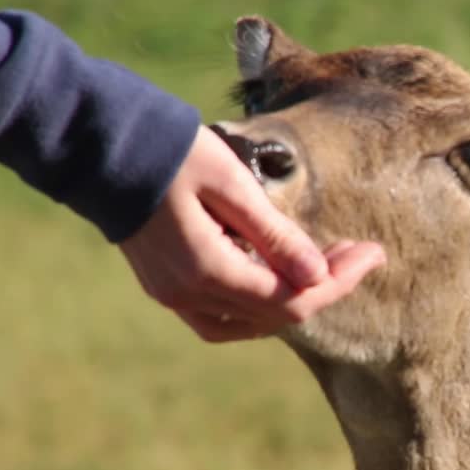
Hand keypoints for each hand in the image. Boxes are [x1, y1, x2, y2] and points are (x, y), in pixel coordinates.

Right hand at [120, 125, 384, 341]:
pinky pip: (220, 316)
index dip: (339, 280)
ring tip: (326, 262)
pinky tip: (279, 274)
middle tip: (358, 251)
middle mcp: (187, 294)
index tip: (372, 253)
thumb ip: (274, 234)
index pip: (292, 298)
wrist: (97, 146)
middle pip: (275, 314)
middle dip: (324, 285)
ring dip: (292, 298)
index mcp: (206, 269)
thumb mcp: (230, 184)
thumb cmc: (168, 152)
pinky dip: (257, 302)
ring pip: (249, 323)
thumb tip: (318, 278)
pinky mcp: (165, 287)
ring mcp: (171, 295)